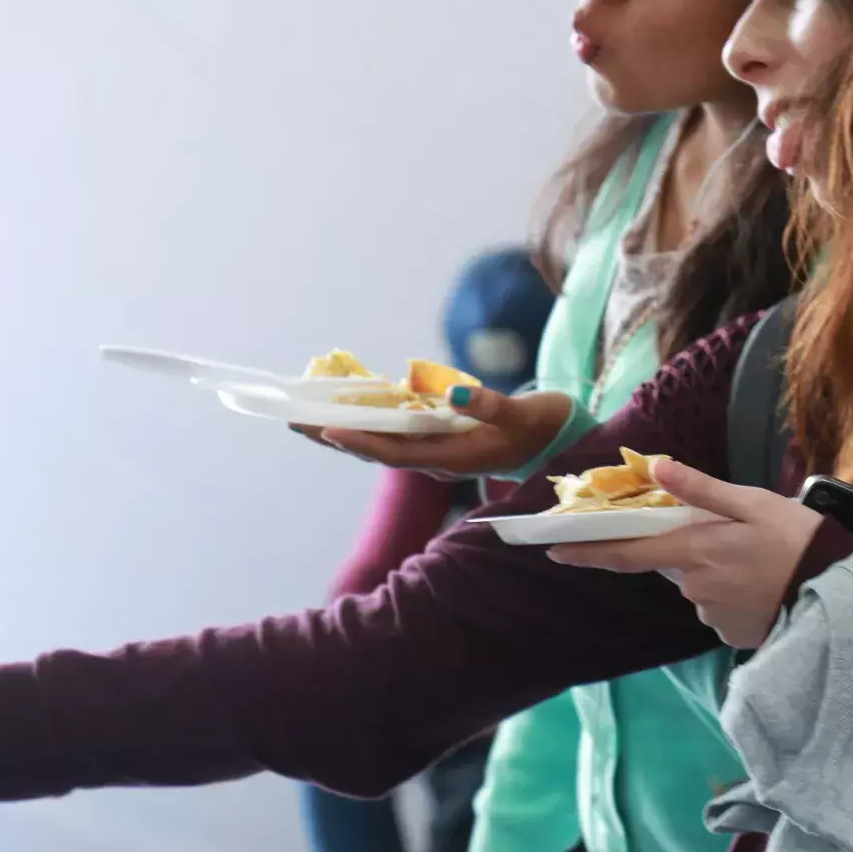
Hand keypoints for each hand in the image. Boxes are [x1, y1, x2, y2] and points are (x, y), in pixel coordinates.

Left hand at [311, 388, 574, 480]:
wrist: (560, 440)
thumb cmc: (542, 426)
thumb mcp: (523, 415)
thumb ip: (492, 406)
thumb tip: (456, 393)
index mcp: (454, 458)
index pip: (398, 454)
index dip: (362, 443)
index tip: (328, 430)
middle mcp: (437, 458)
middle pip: (376, 450)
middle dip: (334, 436)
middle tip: (292, 419)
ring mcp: (436, 449)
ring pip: (381, 441)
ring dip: (344, 428)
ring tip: (305, 413)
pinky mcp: (439, 437)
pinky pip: (395, 430)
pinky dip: (370, 417)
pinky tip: (349, 402)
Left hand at [547, 459, 823, 648]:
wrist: (841, 590)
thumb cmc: (797, 538)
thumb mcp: (751, 503)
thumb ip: (700, 490)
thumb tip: (656, 468)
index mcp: (694, 550)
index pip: (626, 553)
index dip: (586, 551)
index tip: (552, 550)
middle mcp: (695, 588)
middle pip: (673, 565)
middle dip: (689, 549)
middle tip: (734, 538)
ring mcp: (713, 615)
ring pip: (699, 586)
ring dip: (715, 571)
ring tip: (758, 560)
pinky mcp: (732, 635)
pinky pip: (720, 607)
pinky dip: (734, 593)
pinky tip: (764, 583)